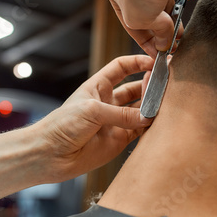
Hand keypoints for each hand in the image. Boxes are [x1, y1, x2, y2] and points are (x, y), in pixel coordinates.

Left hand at [37, 55, 153, 182]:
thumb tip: (147, 116)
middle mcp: (108, 102)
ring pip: (141, 109)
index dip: (138, 62)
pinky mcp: (119, 140)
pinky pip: (140, 130)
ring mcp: (115, 121)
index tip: (155, 61)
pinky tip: (159, 121)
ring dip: (152, 105)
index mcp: (98, 87)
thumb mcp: (92, 111)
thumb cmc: (62, 125)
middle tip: (166, 83)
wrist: (50, 154)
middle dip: (150, 84)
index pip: (121, 68)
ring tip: (165, 102)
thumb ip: (121, 113)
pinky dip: (150, 126)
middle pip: (135, 88)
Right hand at [103, 0, 195, 57]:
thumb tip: (166, 44)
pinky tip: (186, 9)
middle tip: (172, 46)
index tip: (156, 54)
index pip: (130, 23)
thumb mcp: (139, 20)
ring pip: (166, 3)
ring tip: (181, 35)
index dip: (145, 41)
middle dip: (161, 32)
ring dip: (174, 21)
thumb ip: (155, 33)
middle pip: (149, 14)